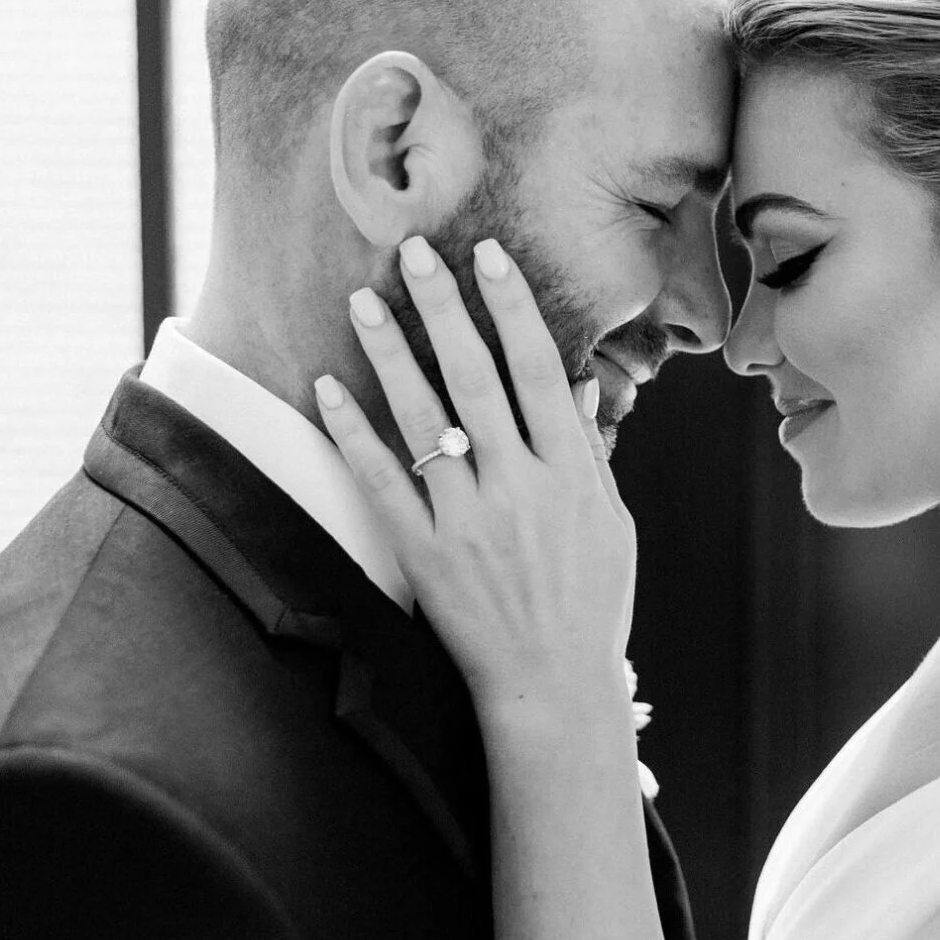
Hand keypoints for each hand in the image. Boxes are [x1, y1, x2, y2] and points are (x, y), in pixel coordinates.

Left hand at [314, 236, 635, 730]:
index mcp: (570, 475)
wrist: (554, 688)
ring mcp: (468, 519)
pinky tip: (329, 387)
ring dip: (391, 353)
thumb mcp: (611, 524)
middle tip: (414, 251)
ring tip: (364, 299)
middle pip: (476, 378)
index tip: (488, 256)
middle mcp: (519, 488)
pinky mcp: (425, 553)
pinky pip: (381, 482)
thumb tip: (573, 387)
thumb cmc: (592, 604)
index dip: (511, 308)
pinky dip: (353, 432)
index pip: (537, 370)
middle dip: (444, 308)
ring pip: (424, 419)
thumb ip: (587, 454)